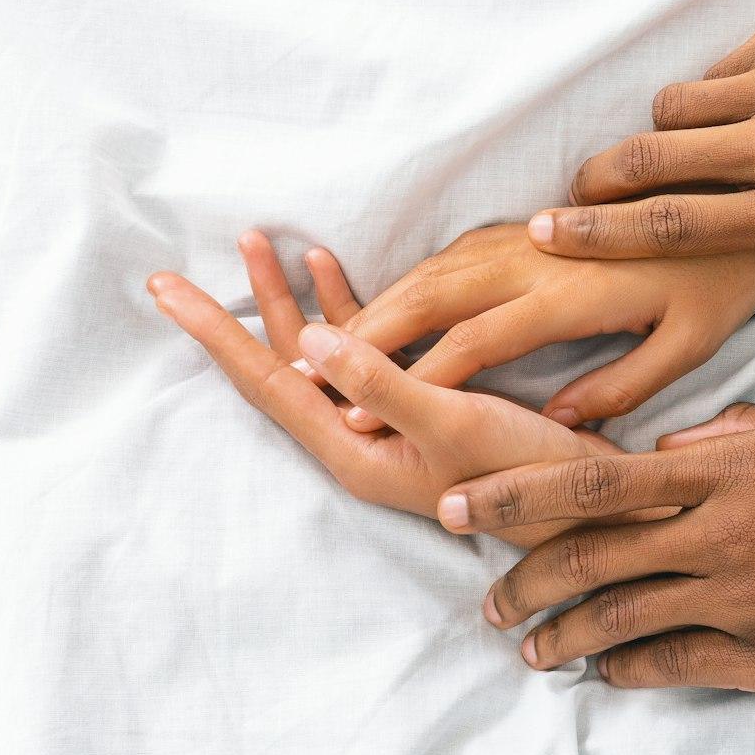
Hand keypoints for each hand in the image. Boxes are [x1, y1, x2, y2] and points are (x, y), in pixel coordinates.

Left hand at [147, 231, 621, 547]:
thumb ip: (381, 382)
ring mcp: (384, 427)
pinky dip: (341, 307)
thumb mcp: (452, 423)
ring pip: (315, 355)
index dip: (213, 333)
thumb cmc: (527, 476)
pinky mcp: (418, 409)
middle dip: (234, 312)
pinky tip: (327, 268)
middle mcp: (356, 441)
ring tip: (253, 244)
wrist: (591, 510)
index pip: (265, 384)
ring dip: (285, 300)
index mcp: (351, 451)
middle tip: (174, 274)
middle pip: (277, 367)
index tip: (164, 293)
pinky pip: (360, 351)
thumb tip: (311, 338)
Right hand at [337, 224, 754, 429]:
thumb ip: (620, 387)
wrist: (740, 198)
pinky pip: (456, 252)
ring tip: (323, 338)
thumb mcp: (688, 345)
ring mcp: (532, 236)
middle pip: (434, 294)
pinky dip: (410, 279)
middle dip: (367, 334)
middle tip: (305, 368)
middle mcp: (541, 257)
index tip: (361, 413)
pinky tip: (381, 303)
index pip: (475, 342)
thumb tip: (559, 425)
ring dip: (378, 303)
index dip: (415, 379)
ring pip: (437, 267)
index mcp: (574, 294)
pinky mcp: (532, 227)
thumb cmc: (722, 284)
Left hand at [433, 403, 754, 692]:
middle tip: (483, 597)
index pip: (594, 478)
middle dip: (520, 577)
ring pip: (621, 620)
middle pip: (590, 556)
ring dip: (562, 638)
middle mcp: (724, 531)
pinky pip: (677, 667)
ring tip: (528, 649)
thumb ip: (738, 430)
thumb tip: (671, 440)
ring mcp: (747, 599)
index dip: (515, 496)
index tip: (460, 508)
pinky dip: (630, 672)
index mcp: (729, 465)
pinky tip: (606, 675)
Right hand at [527, 0, 754, 292]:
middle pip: (653, 167)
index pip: (677, 230)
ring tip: (664, 144)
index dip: (602, 236)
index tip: (549, 235)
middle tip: (565, 194)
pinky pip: (723, 67)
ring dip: (659, 129)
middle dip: (594, 183)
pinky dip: (714, 87)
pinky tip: (735, 96)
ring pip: (678, 109)